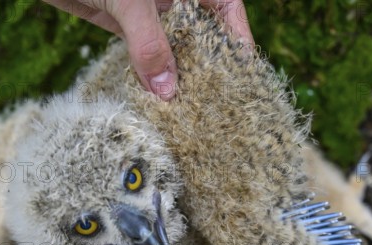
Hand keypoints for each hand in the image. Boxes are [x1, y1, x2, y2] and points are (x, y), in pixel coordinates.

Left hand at [44, 0, 253, 99]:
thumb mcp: (129, 0)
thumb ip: (149, 42)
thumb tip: (166, 91)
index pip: (227, 9)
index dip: (239, 39)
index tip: (243, 75)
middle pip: (203, 34)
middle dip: (208, 65)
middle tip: (214, 102)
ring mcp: (152, 12)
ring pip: (176, 47)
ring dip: (179, 74)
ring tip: (189, 107)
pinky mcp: (128, 25)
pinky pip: (148, 54)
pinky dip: (152, 74)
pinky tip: (158, 96)